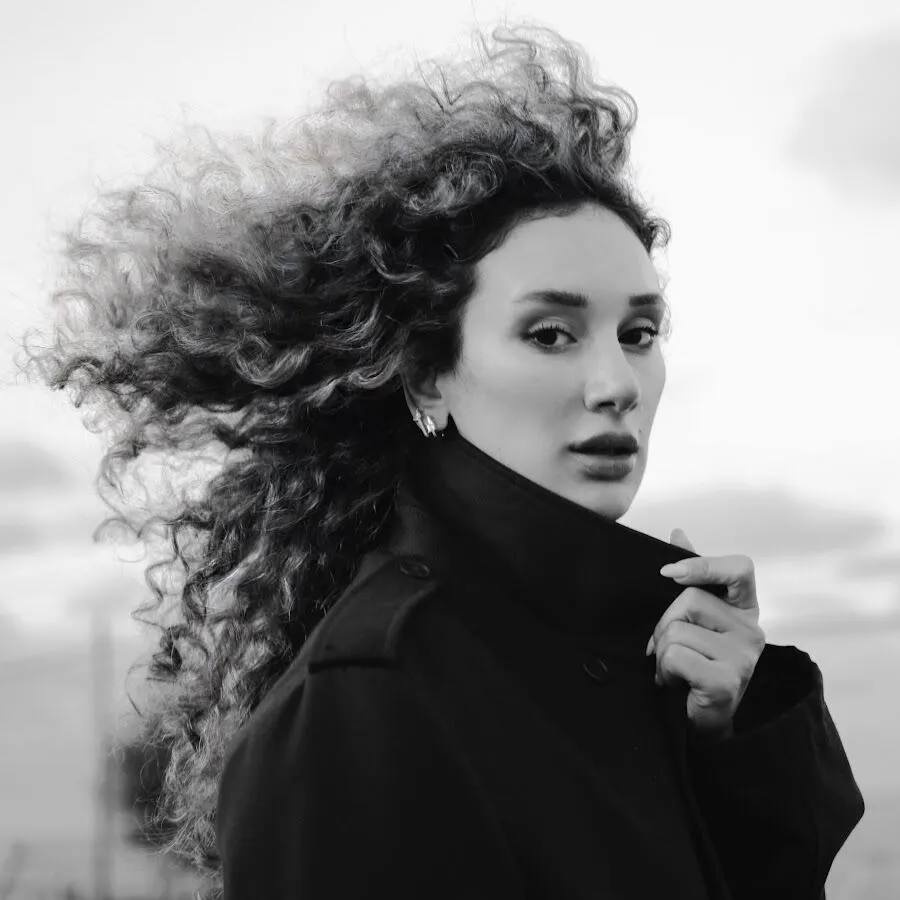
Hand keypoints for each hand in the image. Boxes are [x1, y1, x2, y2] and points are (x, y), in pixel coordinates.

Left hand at [648, 528, 765, 742]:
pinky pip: (675, 656)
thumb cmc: (694, 664)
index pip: (740, 568)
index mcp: (744, 608)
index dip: (703, 564)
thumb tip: (678, 533)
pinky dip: (664, 670)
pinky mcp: (727, 681)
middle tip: (666, 649)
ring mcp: (744, 657)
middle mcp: (752, 630)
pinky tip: (676, 683)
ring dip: (661, 651)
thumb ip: (691, 576)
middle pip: (689, 600)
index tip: (669, 573)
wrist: (701, 721)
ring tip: (674, 669)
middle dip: (664, 624)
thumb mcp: (693, 619)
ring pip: (677, 629)